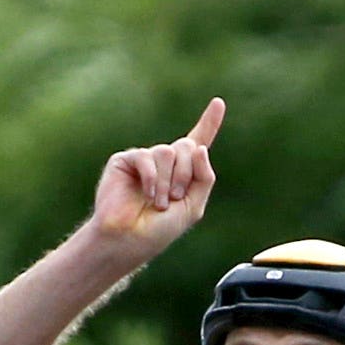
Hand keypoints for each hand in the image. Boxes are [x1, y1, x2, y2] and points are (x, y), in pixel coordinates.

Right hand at [89, 99, 226, 260]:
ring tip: (159, 203)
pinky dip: (151, 178)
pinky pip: (146, 157)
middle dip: (186, 173)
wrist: (129, 240)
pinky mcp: (125, 161)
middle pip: (187, 147)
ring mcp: (145, 160)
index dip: (209, 123)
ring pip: (167, 152)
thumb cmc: (159, 230)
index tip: (218, 103)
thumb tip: (200, 148)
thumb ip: (203, 178)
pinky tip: (147, 195)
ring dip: (168, 181)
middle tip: (176, 198)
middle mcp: (164, 162)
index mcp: (183, 172)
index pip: (198, 144)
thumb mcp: (193, 207)